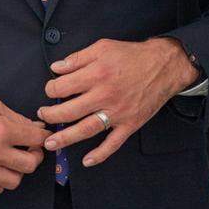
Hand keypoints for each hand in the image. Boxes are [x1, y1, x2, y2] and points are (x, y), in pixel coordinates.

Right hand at [0, 92, 45, 200]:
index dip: (43, 138)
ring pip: (13, 182)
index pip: (37, 140)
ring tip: (9, 163)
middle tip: (28, 151)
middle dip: (34, 157)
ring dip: (15, 172)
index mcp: (2, 130)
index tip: (42, 139)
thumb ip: (18, 119)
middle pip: (30, 165)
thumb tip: (38, 129)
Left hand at [39, 37, 197, 167]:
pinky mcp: (130, 124)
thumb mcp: (103, 47)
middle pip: (69, 111)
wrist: (164, 65)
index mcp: (97, 74)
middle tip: (43, 115)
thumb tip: (57, 68)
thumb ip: (78, 58)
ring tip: (50, 143)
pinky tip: (87, 161)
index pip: (63, 87)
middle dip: (51, 115)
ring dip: (66, 138)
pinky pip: (113, 143)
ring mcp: (117, 112)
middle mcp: (105, 95)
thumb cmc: (132, 56)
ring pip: (86, 129)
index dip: (51, 89)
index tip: (51, 90)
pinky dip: (100, 154)